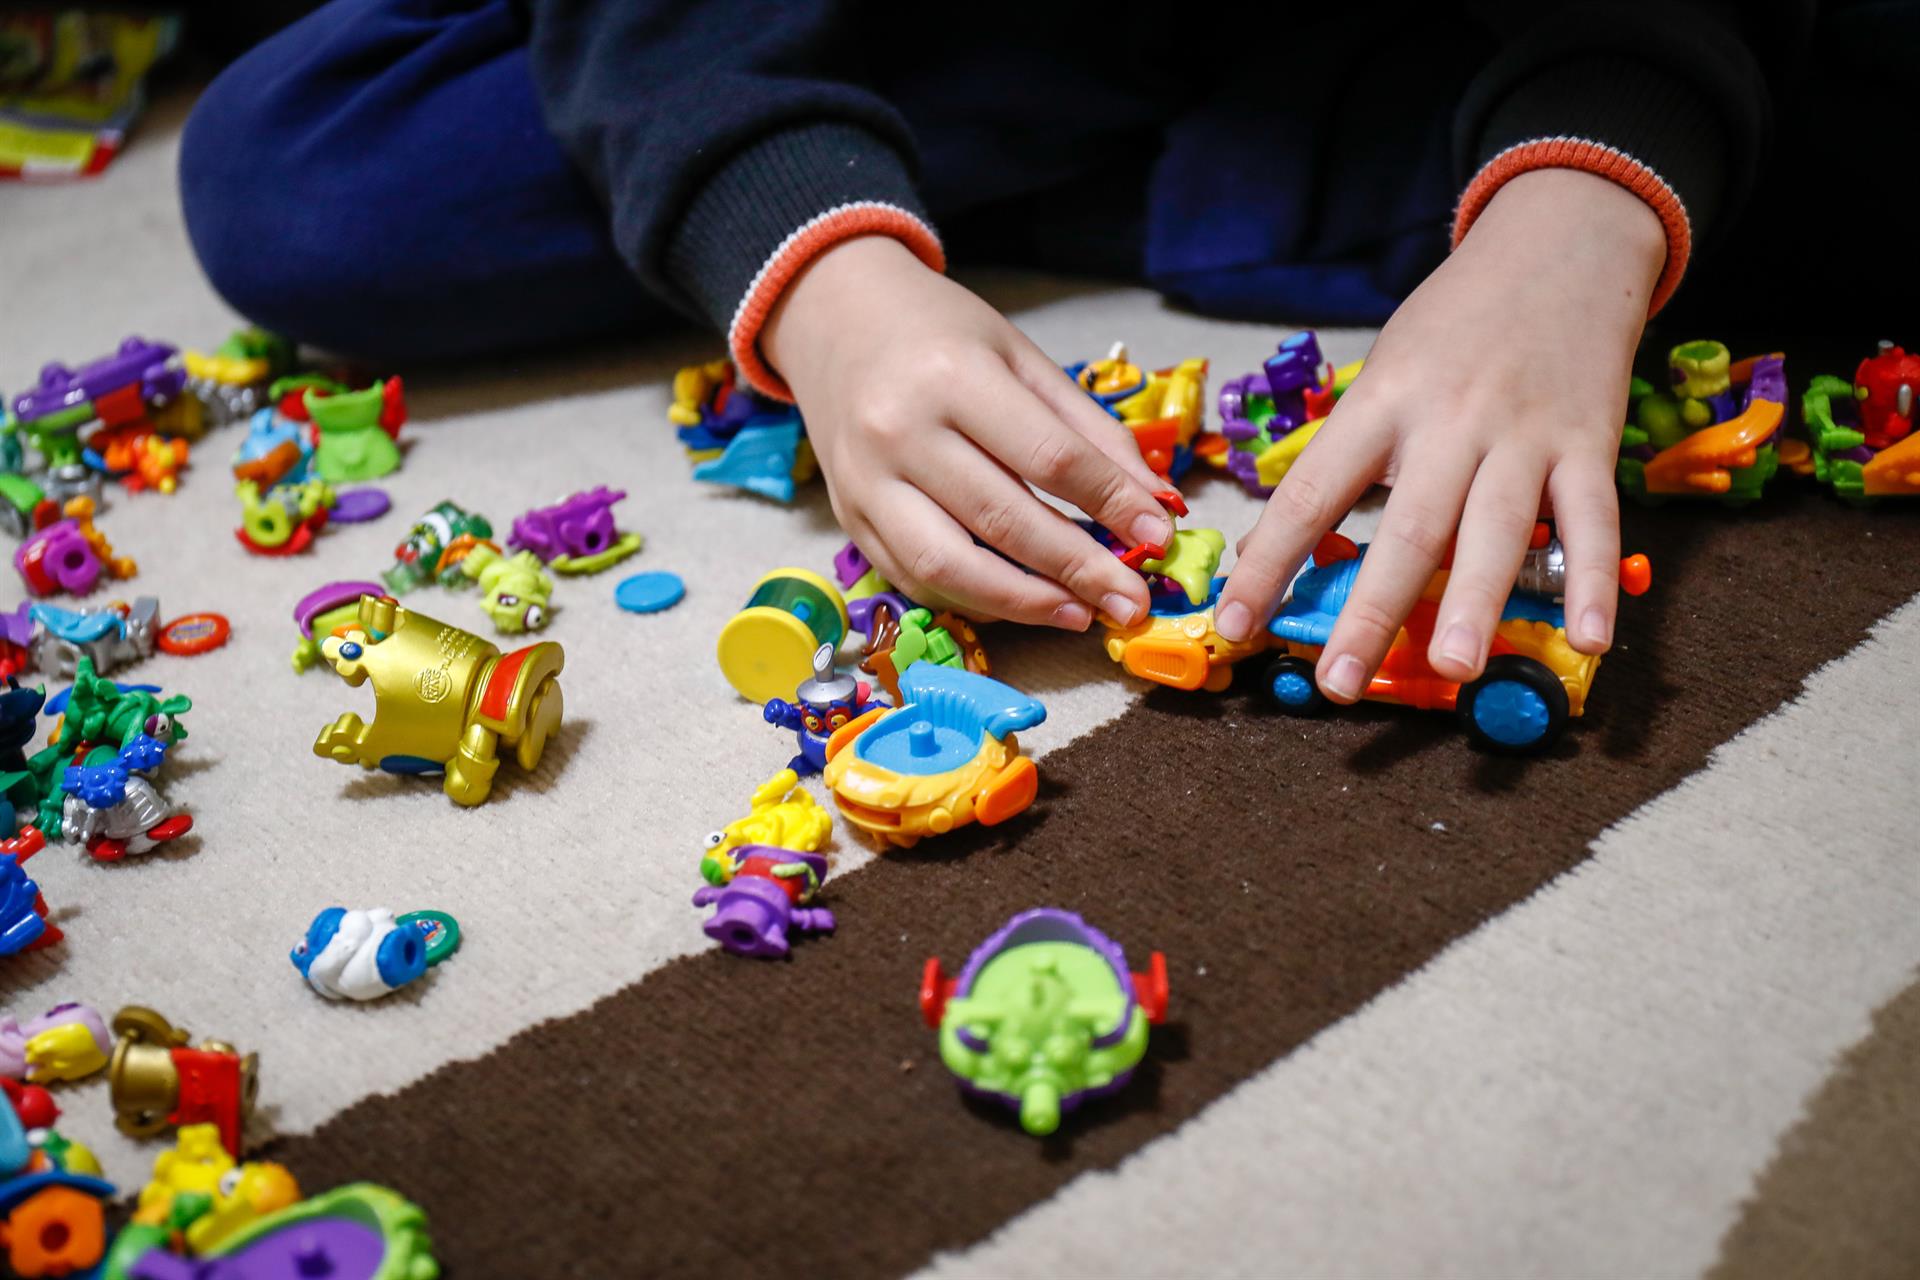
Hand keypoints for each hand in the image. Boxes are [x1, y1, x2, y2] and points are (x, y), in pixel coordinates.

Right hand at [762, 236, 1173, 629]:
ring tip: (1079, 614)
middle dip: (1078, 570)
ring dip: (1023, 603)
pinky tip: (1020, 601)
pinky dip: (973, 599)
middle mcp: (899, 432)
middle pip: (1003, 520)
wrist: (835, 321)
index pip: (1049, 457)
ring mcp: (865, 482)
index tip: (1158, 536)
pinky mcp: (848, 517)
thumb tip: (1153, 502)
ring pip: (948, 567)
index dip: (1111, 503)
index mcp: (953, 376)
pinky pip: (914, 578)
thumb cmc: (939, 334)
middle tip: (1131, 602)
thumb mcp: (1021, 357)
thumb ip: (1088, 429)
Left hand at [1217, 168, 1664, 699]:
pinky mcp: (1589, 443)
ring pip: (1497, 529)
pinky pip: (1592, 521)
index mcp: (1382, 403)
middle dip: (1371, 610)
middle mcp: (1450, 421)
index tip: (1234, 626)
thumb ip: (1347, 456)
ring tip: (1456, 669)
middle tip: (1338, 681)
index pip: (1312, 493)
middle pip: (1407, 526)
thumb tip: (1280, 548)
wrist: (1562, 238)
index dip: (1269, 563)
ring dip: (1477, 603)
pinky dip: (1594, 581)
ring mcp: (1525, 434)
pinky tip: (1590, 639)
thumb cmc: (1456, 321)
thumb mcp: (1384, 371)